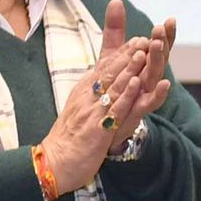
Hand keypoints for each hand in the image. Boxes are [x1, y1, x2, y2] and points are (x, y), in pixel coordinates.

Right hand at [40, 1, 175, 192]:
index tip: (137, 40)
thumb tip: (101, 79)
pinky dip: (126, 95)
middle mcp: (87, 97)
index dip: (122, 54)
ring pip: (114, 87)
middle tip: (144, 38)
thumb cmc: (69, 137)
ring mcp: (93, 112)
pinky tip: (136, 83)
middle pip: (110, 72)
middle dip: (128, 55)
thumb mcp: (80, 108)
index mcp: (84, 91)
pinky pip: (115, 109)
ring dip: (129, 69)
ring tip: (143, 52)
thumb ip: (91, 92)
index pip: (104, 67)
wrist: (56, 161)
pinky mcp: (99, 129)